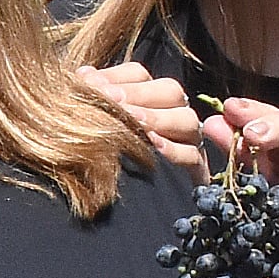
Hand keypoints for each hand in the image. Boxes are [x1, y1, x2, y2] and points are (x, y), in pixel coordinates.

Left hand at [75, 59, 203, 176]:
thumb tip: (83, 75)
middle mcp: (173, 112)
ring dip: (157, 119)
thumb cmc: (106, 155)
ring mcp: (187, 139)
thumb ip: (94, 97)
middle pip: (169, 90)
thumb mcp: (98, 123)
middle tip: (112, 100)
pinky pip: (192, 154)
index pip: (139, 75)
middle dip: (138, 95)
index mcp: (148, 96)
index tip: (90, 84)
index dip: (116, 77)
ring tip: (136, 122)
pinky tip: (155, 146)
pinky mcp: (195, 167)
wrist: (129, 202)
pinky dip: (174, 150)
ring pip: (186, 119)